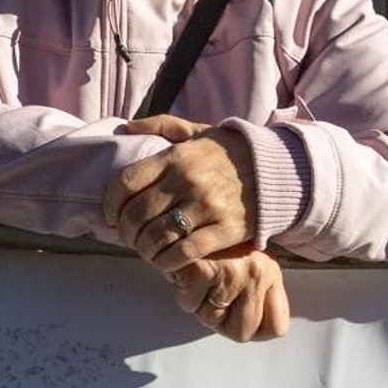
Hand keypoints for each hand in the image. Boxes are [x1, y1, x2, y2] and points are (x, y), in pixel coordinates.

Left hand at [104, 115, 257, 270]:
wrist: (277, 170)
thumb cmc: (228, 151)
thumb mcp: (196, 131)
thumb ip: (161, 125)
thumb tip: (127, 127)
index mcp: (175, 157)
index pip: (125, 183)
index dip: (110, 204)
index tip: (111, 215)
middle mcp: (187, 181)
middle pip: (137, 214)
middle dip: (125, 232)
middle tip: (128, 238)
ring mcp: (207, 206)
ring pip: (157, 237)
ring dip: (144, 249)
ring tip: (145, 251)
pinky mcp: (225, 230)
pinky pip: (185, 253)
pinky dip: (167, 262)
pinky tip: (164, 262)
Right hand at [165, 242, 289, 341]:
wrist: (189, 203)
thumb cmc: (216, 233)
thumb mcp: (249, 257)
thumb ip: (257, 292)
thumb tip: (258, 329)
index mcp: (270, 271)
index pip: (276, 327)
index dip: (255, 328)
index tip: (240, 317)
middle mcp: (256, 273)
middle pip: (241, 332)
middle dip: (223, 320)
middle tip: (211, 296)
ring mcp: (231, 272)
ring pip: (209, 319)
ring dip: (198, 303)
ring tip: (197, 276)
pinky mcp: (201, 270)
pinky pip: (188, 303)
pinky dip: (180, 289)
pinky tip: (184, 268)